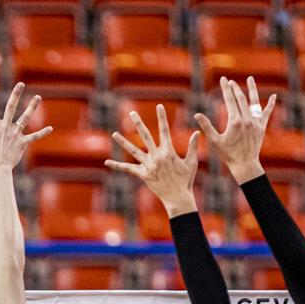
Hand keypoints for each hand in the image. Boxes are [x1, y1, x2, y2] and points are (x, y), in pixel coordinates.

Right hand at [0, 81, 52, 169]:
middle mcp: (5, 127)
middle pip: (11, 107)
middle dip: (16, 95)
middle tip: (21, 84)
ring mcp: (15, 134)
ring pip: (25, 118)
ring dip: (31, 108)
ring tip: (38, 97)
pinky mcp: (22, 143)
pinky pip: (33, 137)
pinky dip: (41, 133)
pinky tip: (50, 128)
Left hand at [106, 104, 200, 218]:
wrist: (177, 197)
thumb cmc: (186, 180)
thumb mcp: (191, 162)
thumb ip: (192, 146)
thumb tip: (197, 132)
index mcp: (168, 151)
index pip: (164, 130)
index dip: (162, 117)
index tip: (160, 106)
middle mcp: (156, 156)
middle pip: (145, 136)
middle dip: (138, 123)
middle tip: (131, 112)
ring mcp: (148, 165)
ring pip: (133, 150)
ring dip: (123, 141)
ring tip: (114, 134)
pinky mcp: (143, 175)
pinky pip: (128, 169)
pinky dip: (117, 165)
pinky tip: (107, 162)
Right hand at [195, 76, 276, 184]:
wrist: (245, 165)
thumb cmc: (228, 155)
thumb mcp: (214, 141)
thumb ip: (206, 126)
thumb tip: (197, 115)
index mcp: (235, 122)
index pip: (229, 100)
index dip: (226, 89)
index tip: (223, 80)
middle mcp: (247, 119)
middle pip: (240, 99)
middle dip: (234, 88)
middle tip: (230, 81)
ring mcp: (255, 123)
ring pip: (254, 102)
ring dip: (251, 90)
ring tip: (250, 79)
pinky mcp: (261, 127)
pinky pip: (266, 113)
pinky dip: (270, 104)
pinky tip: (273, 96)